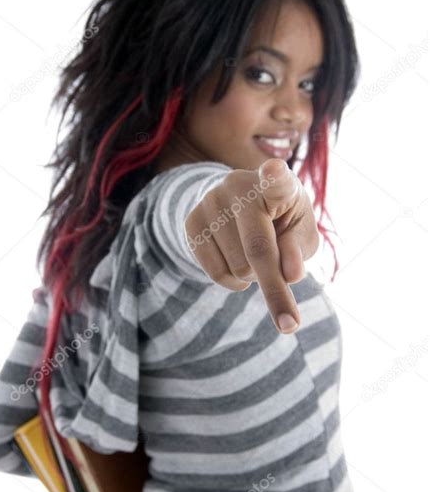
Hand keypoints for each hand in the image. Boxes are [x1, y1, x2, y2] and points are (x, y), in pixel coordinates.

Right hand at [184, 158, 319, 333]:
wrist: (237, 202)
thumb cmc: (281, 219)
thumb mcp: (299, 231)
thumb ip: (299, 250)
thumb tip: (290, 274)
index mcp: (277, 184)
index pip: (276, 179)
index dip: (275, 175)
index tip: (274, 169)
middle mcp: (239, 186)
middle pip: (258, 250)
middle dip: (276, 291)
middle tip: (290, 322)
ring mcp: (211, 202)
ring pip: (237, 268)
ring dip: (253, 276)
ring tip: (254, 256)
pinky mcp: (190, 221)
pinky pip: (215, 272)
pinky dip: (233, 281)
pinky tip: (237, 262)